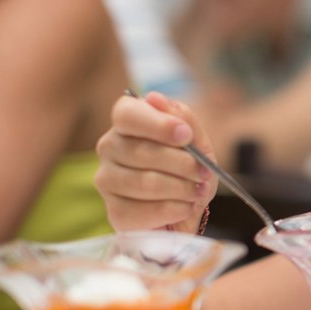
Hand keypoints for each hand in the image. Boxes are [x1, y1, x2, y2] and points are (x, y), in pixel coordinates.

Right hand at [94, 91, 215, 230]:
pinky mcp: (114, 212)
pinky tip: (184, 207)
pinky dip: (173, 210)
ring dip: (182, 189)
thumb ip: (183, 118)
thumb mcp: (198, 142)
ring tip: (197, 191)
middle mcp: (110, 147)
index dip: (158, 125)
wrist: (188, 207)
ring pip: (145, 183)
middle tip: (204, 173)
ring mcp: (106, 180)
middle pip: (141, 152)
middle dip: (183, 164)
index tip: (185, 136)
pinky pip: (143, 211)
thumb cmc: (190, 169)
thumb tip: (154, 97)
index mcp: (128, 122)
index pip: (127, 114)